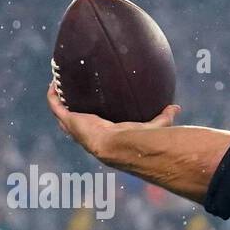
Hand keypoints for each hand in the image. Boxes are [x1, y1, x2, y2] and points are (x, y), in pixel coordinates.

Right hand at [47, 79, 179, 162]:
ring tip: (58, 84)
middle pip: (75, 121)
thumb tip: (176, 108)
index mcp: (104, 135)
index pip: (96, 128)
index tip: (93, 107)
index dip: (92, 119)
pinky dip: (53, 95)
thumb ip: (164, 118)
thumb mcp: (152, 126)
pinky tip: (54, 82)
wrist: (118, 146)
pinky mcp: (70, 120)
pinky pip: (56, 105)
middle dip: (71, 109)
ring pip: (62, 113)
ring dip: (59, 99)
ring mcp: (76, 127)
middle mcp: (87, 132)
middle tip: (70, 93)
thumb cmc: (135, 141)